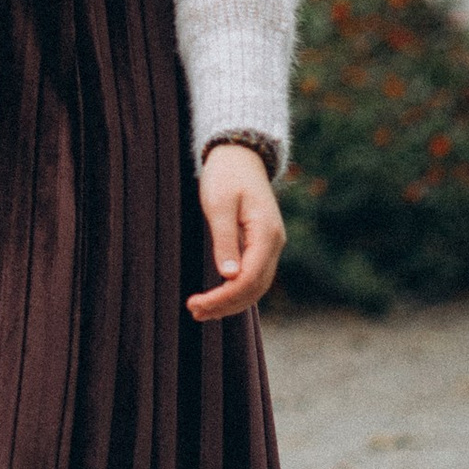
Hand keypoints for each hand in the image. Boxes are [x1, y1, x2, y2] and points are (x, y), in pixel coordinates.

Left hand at [188, 141, 283, 322]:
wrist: (240, 156)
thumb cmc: (226, 175)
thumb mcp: (219, 204)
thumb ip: (224, 240)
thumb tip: (228, 276)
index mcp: (266, 233)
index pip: (248, 279)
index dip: (223, 297)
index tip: (196, 304)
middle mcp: (274, 243)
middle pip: (254, 288)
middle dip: (225, 305)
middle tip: (194, 312)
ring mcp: (270, 245)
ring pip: (256, 286)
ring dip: (231, 302)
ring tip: (201, 311)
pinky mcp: (261, 245)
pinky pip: (253, 276)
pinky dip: (236, 291)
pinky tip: (217, 297)